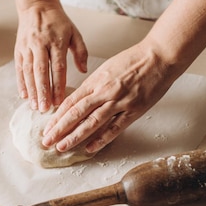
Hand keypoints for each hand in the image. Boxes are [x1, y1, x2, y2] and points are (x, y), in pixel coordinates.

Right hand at [14, 1, 87, 111]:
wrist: (37, 6)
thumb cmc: (58, 22)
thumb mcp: (74, 33)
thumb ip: (81, 52)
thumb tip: (84, 71)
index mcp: (56, 41)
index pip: (58, 67)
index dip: (58, 84)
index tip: (59, 100)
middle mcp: (40, 44)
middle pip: (41, 71)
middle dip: (43, 91)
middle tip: (45, 108)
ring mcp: (28, 47)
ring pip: (29, 71)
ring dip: (31, 90)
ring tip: (35, 106)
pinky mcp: (19, 49)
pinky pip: (19, 68)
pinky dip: (21, 83)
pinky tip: (24, 95)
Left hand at [42, 41, 177, 153]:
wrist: (159, 56)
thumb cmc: (135, 60)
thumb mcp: (108, 68)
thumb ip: (95, 84)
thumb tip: (81, 99)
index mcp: (96, 80)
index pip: (71, 101)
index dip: (57, 116)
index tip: (47, 127)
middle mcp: (104, 91)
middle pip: (76, 113)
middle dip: (59, 128)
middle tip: (46, 141)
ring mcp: (119, 102)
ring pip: (91, 122)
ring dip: (74, 136)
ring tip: (61, 147)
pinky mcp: (134, 110)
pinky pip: (114, 128)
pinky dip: (101, 139)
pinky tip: (89, 148)